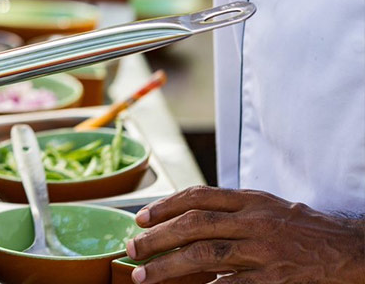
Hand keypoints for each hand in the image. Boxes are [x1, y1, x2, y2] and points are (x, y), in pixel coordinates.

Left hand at [126, 186, 364, 283]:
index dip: (165, 206)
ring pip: (206, 254)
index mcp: (251, 200)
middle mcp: (255, 220)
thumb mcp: (268, 207)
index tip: (141, 219)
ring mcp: (266, 249)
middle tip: (131, 249)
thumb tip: (185, 220)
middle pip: (195, 225)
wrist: (351, 249)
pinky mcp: (277, 278)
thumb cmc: (303, 229)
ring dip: (168, 265)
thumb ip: (232, 210)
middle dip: (157, 238)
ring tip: (143, 276)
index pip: (199, 196)